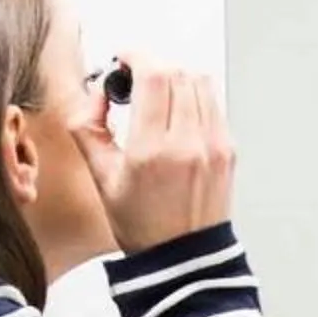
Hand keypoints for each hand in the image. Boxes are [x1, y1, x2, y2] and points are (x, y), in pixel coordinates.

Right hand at [74, 63, 236, 254]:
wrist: (182, 260)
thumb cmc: (143, 226)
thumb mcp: (102, 180)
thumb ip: (89, 130)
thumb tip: (97, 94)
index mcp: (152, 151)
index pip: (153, 75)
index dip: (136, 56)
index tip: (124, 60)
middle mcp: (188, 144)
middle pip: (177, 72)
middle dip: (153, 67)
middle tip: (136, 81)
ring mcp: (214, 145)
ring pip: (199, 82)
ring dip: (175, 78)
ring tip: (158, 96)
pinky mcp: (228, 149)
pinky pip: (213, 103)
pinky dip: (194, 97)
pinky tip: (178, 115)